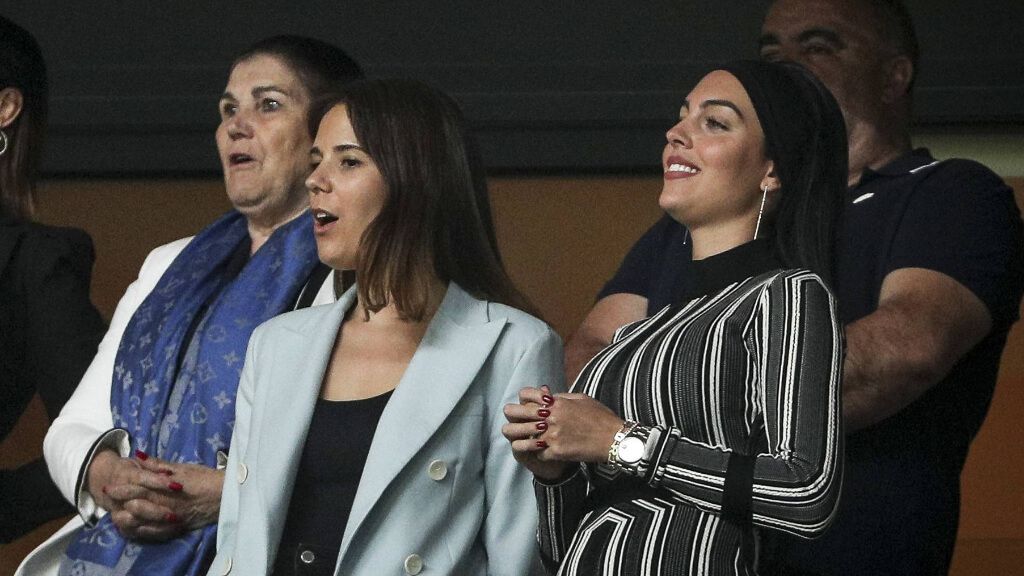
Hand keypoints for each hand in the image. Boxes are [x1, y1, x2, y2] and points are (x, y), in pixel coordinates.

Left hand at [87, 450, 224, 539]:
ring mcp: (169, 520)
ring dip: (126, 518)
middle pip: (135, 505)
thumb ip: (158, 464)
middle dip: (119, 503)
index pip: (137, 488)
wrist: (225, 496)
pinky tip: (133, 527)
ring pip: (141, 522)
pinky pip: (153, 533)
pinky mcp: (175, 529)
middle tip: (107, 500)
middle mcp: (164, 506)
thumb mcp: (182, 468)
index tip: (108, 486)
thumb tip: (137, 456)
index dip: (121, 488)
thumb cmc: (205, 478)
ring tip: (116, 514)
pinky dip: (140, 530)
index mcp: (165, 489)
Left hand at [503, 386, 623, 479]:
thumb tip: (547, 395)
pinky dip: (538, 455)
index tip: (522, 405)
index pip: (526, 395)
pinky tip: (541, 454)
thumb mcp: (582, 399)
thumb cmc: (601, 418)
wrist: (614, 439)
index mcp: (557, 403)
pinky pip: (538, 455)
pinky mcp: (557, 453)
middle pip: (517, 414)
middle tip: (510, 422)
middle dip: (511, 417)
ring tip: (518, 441)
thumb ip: (562, 397)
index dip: (521, 399)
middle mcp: (551, 418)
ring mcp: (552, 436)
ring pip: (521, 439)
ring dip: (519, 440)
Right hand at [503, 387, 569, 480]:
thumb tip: (545, 388)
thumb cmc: (566, 434)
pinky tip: (543, 443)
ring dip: (525, 427)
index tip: (549, 399)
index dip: (532, 395)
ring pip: (508, 429)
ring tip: (543, 428)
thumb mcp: (565, 414)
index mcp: (529, 409)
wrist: (567, 458)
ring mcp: (517, 437)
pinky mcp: (520, 453)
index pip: (523, 395)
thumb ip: (556, 401)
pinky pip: (517, 446)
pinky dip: (528, 444)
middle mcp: (520, 422)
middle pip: (509, 410)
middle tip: (544, 414)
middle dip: (525, 411)